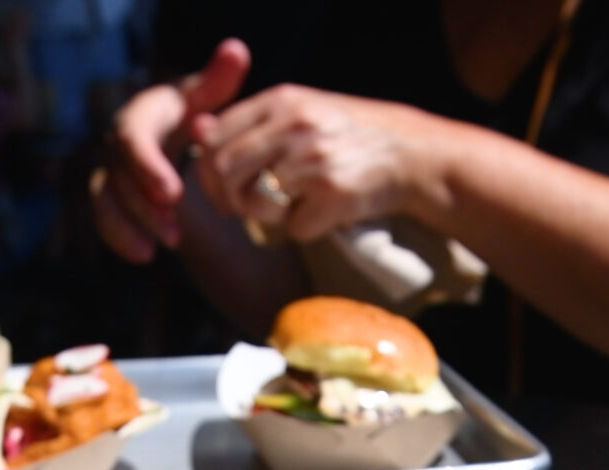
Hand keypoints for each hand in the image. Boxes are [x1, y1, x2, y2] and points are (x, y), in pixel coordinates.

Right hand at [91, 39, 249, 261]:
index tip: (173, 194)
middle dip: (143, 205)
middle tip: (175, 232)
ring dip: (132, 224)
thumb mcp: (211, 101)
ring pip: (107, 197)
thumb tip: (236, 51)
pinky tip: (144, 255)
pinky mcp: (111, 195)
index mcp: (145, 112)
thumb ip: (219, 82)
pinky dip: (119, 237)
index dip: (147, 165)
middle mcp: (121, 139)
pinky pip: (103, 217)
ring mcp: (112, 168)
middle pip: (119, 173)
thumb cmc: (202, 117)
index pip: (133, 134)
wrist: (188, 139)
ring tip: (165, 246)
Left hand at [192, 85, 436, 242]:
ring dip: (265, 216)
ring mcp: (313, 159)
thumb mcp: (301, 113)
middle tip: (245, 209)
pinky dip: (303, 229)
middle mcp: (294, 125)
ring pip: (254, 203)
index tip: (223, 190)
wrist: (412, 154)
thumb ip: (251, 123)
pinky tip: (323, 214)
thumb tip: (197, 130)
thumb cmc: (348, 136)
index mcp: (282, 101)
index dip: (209, 171)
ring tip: (290, 208)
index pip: (216, 137)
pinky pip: (293, 228)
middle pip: (226, 171)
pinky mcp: (333, 193)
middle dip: (229, 199)